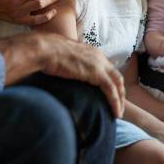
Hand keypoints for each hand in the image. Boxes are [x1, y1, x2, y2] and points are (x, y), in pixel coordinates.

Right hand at [0, 31, 124, 117]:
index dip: (111, 82)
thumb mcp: (61, 57)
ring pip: (117, 84)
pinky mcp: (96, 73)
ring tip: (117, 113)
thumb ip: (67, 64)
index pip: (107, 68)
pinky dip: (115, 102)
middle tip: (118, 106)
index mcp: (90, 52)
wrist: (43, 49)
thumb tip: (61, 73)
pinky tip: (115, 113)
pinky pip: (111, 90)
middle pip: (116, 76)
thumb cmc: (45, 53)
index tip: (110, 95)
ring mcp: (98, 64)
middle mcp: (98, 56)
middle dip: (119, 92)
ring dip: (119, 100)